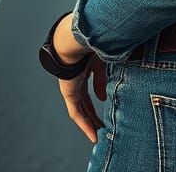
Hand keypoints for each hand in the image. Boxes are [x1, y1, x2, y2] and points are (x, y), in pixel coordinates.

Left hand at [53, 14, 107, 142]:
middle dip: (94, 112)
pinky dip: (85, 124)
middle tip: (103, 125)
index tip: (107, 102)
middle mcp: (76, 76)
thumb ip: (102, 79)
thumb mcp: (102, 62)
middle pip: (85, 99)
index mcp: (85, 65)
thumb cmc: (90, 44)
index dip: (99, 91)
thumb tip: (103, 98)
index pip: (92, 81)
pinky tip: (93, 135)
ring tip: (99, 135)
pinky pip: (76, 113)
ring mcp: (71, 85)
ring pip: (81, 108)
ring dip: (90, 122)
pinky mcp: (68, 93)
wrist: (74, 40)